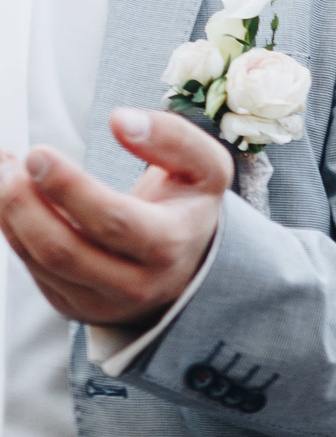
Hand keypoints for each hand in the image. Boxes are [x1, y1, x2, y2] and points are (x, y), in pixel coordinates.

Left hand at [0, 109, 230, 329]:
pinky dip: (13, 228)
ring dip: (11, 211)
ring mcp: (106, 301)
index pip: (114, 222)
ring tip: (10, 172)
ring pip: (41, 261)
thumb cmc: (187, 207)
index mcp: (170, 246)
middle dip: (24, 202)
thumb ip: (175, 136)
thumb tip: (121, 121)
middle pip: (65, 251)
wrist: (191, 262)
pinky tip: (18, 198)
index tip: (38, 153)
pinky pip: (33, 270)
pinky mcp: (78, 307)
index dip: (68, 187)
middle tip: (16, 163)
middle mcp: (139, 284)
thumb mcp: (206, 169)